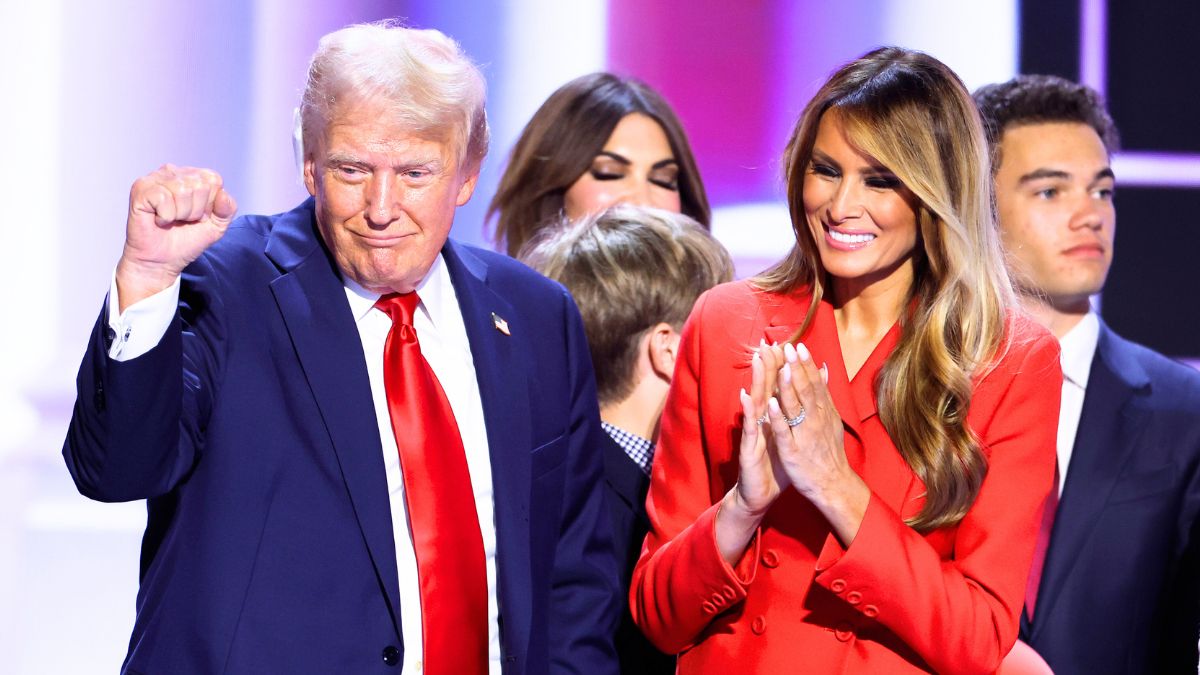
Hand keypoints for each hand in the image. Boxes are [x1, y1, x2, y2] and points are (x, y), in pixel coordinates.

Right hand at [116, 164, 236, 310]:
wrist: (162, 261)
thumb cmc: (185, 241)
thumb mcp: (216, 226)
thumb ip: (227, 209)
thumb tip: (223, 194)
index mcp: (192, 176)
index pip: (214, 180)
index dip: (210, 204)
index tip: (198, 216)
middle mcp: (173, 172)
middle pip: (200, 185)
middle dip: (195, 211)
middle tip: (182, 220)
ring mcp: (155, 179)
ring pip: (182, 191)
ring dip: (180, 214)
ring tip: (171, 220)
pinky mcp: (140, 189)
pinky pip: (164, 198)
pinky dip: (165, 216)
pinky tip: (158, 219)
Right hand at [716, 341, 790, 563]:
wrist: (759, 493)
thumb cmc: (776, 465)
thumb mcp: (789, 438)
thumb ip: (794, 417)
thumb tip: (806, 400)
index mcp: (773, 418)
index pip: (777, 388)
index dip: (781, 367)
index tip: (785, 344)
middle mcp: (761, 421)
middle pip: (765, 388)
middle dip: (767, 365)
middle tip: (769, 342)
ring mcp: (753, 432)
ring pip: (755, 402)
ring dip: (756, 381)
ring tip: (758, 359)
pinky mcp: (748, 447)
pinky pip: (750, 427)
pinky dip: (749, 412)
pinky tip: (746, 397)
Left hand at [765, 342, 868, 543]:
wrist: (833, 484)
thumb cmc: (829, 451)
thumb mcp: (831, 419)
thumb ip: (825, 394)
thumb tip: (824, 369)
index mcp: (824, 411)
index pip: (815, 383)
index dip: (806, 365)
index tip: (798, 346)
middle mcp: (816, 420)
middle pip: (806, 390)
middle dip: (797, 369)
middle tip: (788, 348)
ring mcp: (804, 435)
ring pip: (796, 407)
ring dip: (788, 387)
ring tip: (781, 368)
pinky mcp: (793, 450)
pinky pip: (784, 431)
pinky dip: (778, 417)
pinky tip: (771, 404)